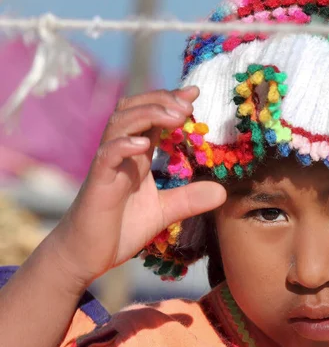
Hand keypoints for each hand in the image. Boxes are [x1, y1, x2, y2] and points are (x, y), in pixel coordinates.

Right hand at [48, 86, 225, 290]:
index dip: (170, 101)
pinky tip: (144, 145)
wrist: (87, 254)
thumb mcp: (163, 212)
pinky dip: (123, 146)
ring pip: (119, 125)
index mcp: (136, 157)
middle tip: (188, 104)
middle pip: (133, 110)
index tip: (195, 93)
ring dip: (147, 115)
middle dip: (160, 100)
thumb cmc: (120, 228)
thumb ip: (189, 199)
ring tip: (175, 116)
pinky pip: (106, 157)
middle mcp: (120, 155)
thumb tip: (222, 192)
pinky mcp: (97, 185)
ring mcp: (107, 167)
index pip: (152, 119)